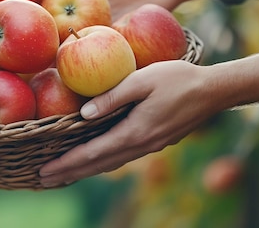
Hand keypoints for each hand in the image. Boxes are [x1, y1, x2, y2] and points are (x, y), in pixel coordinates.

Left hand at [39, 60, 218, 187]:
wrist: (214, 91)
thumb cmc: (178, 79)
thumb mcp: (143, 80)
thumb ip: (113, 96)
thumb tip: (84, 114)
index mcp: (135, 132)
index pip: (92, 153)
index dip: (67, 162)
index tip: (45, 170)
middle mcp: (141, 145)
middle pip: (98, 165)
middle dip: (70, 173)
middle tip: (43, 179)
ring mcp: (150, 146)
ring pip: (110, 163)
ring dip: (85, 170)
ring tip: (63, 175)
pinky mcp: (155, 141)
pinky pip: (121, 156)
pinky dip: (102, 162)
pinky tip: (95, 160)